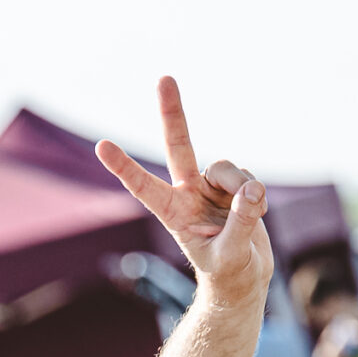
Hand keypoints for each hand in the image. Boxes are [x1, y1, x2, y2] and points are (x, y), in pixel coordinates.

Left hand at [97, 77, 273, 299]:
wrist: (243, 279)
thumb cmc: (227, 273)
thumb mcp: (230, 256)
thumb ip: (240, 223)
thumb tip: (251, 189)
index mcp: (173, 213)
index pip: (144, 187)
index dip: (124, 167)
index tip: (101, 146)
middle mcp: (188, 192)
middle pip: (179, 146)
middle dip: (173, 113)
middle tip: (164, 77)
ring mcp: (211, 186)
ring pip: (227, 168)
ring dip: (242, 188)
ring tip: (248, 215)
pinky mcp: (234, 185)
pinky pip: (248, 177)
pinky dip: (256, 195)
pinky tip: (254, 212)